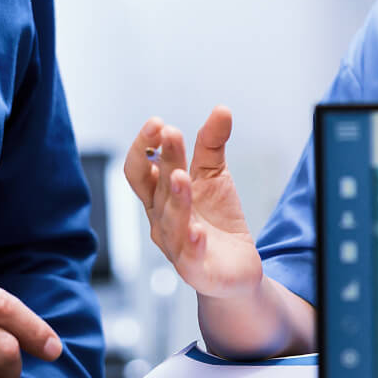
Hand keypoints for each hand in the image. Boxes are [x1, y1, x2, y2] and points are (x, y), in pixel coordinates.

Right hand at [124, 107, 263, 300]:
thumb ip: (212, 145)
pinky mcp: (196, 268)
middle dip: (162, 160)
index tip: (158, 122)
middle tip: (169, 132)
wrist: (236, 267)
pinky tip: (198, 231)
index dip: (144, 146)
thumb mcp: (214, 176)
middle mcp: (161, 220)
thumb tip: (221, 109)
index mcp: (160, 197)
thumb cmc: (216, 220)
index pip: (141, 169)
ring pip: (171, 220)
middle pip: (156, 188)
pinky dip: (192, 242)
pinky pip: (190, 255)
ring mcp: (176, 245)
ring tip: (182, 175)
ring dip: (175, 197)